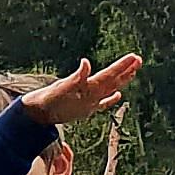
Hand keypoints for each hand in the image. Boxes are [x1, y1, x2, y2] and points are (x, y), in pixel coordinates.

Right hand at [19, 54, 139, 130]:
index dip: (121, 66)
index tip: (133, 57)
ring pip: (110, 91)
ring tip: (133, 72)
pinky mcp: (84, 109)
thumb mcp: (58, 87)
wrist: (37, 118)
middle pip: (113, 82)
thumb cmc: (45, 102)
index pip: (109, 75)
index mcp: (87, 90)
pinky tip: (117, 95)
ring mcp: (89, 105)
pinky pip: (102, 103)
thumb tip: (86, 63)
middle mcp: (92, 98)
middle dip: (126, 71)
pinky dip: (111, 98)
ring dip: (122, 81)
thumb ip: (75, 77)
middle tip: (138, 60)